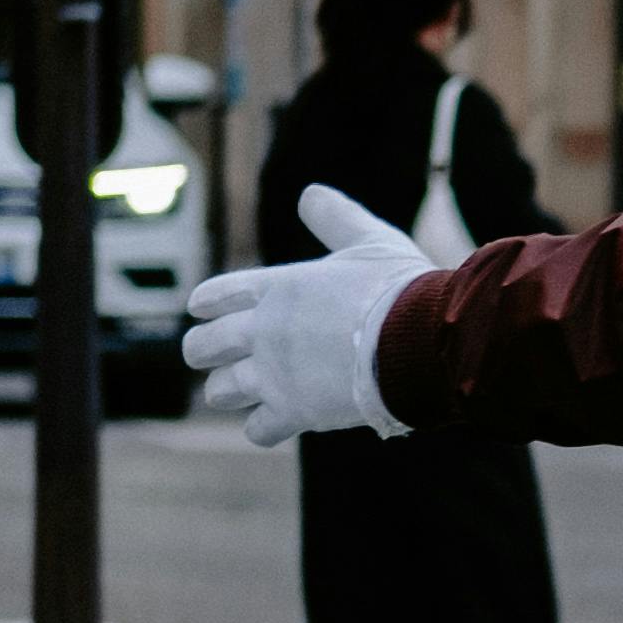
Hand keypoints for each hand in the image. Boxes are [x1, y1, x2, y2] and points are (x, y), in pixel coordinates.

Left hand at [177, 184, 424, 446]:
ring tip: (247, 391)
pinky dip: (265, 427)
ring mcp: (274, 375)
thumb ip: (336, 218)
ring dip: (232, 391)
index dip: (206, 305)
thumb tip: (310, 193)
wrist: (421, 340)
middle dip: (206, 352)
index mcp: (275, 288)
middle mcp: (262, 331)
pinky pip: (257, 429)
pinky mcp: (294, 413)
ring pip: (220, 391)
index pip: (215, 296)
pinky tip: (279, 420)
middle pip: (201, 347)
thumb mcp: (368, 240)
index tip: (203, 310)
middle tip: (218, 357)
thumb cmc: (400, 289)